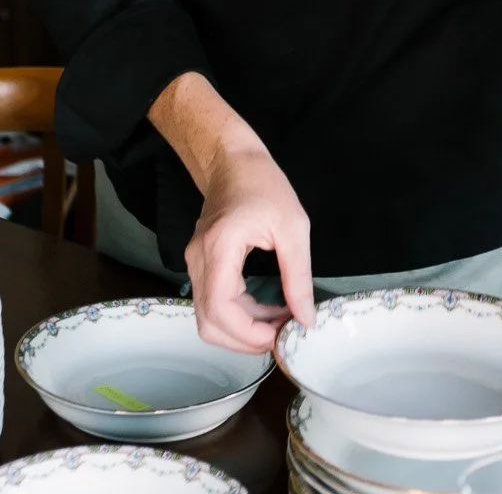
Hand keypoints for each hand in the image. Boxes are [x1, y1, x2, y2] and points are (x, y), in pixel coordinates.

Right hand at [185, 136, 314, 352]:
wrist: (233, 160)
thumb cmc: (264, 185)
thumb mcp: (293, 227)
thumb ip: (298, 277)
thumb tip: (305, 320)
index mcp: (220, 247)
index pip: (220, 308)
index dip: (248, 333)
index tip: (279, 334)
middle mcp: (199, 259)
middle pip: (208, 322)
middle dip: (245, 340)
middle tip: (280, 335)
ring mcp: (195, 262)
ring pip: (208, 317)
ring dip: (241, 330)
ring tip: (277, 323)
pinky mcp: (201, 265)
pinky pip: (212, 303)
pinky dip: (237, 316)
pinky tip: (265, 311)